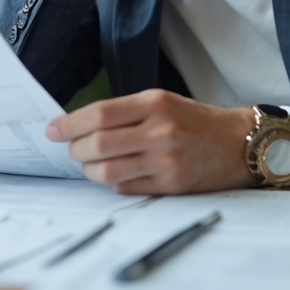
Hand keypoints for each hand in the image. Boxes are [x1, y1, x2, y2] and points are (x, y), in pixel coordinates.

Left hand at [45, 89, 255, 194]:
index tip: (52, 130)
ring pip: (107, 171)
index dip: (69, 124)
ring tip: (90, 163)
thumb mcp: (162, 102)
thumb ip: (125, 112)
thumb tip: (79, 126)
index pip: (99, 113)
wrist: (237, 143)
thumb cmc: (194, 120)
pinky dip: (112, 182)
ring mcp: (165, 160)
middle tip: (71, 149)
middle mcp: (160, 131)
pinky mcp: (171, 184)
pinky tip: (115, 174)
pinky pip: (125, 187)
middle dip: (75, 149)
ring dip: (89, 169)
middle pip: (97, 144)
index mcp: (154, 103)